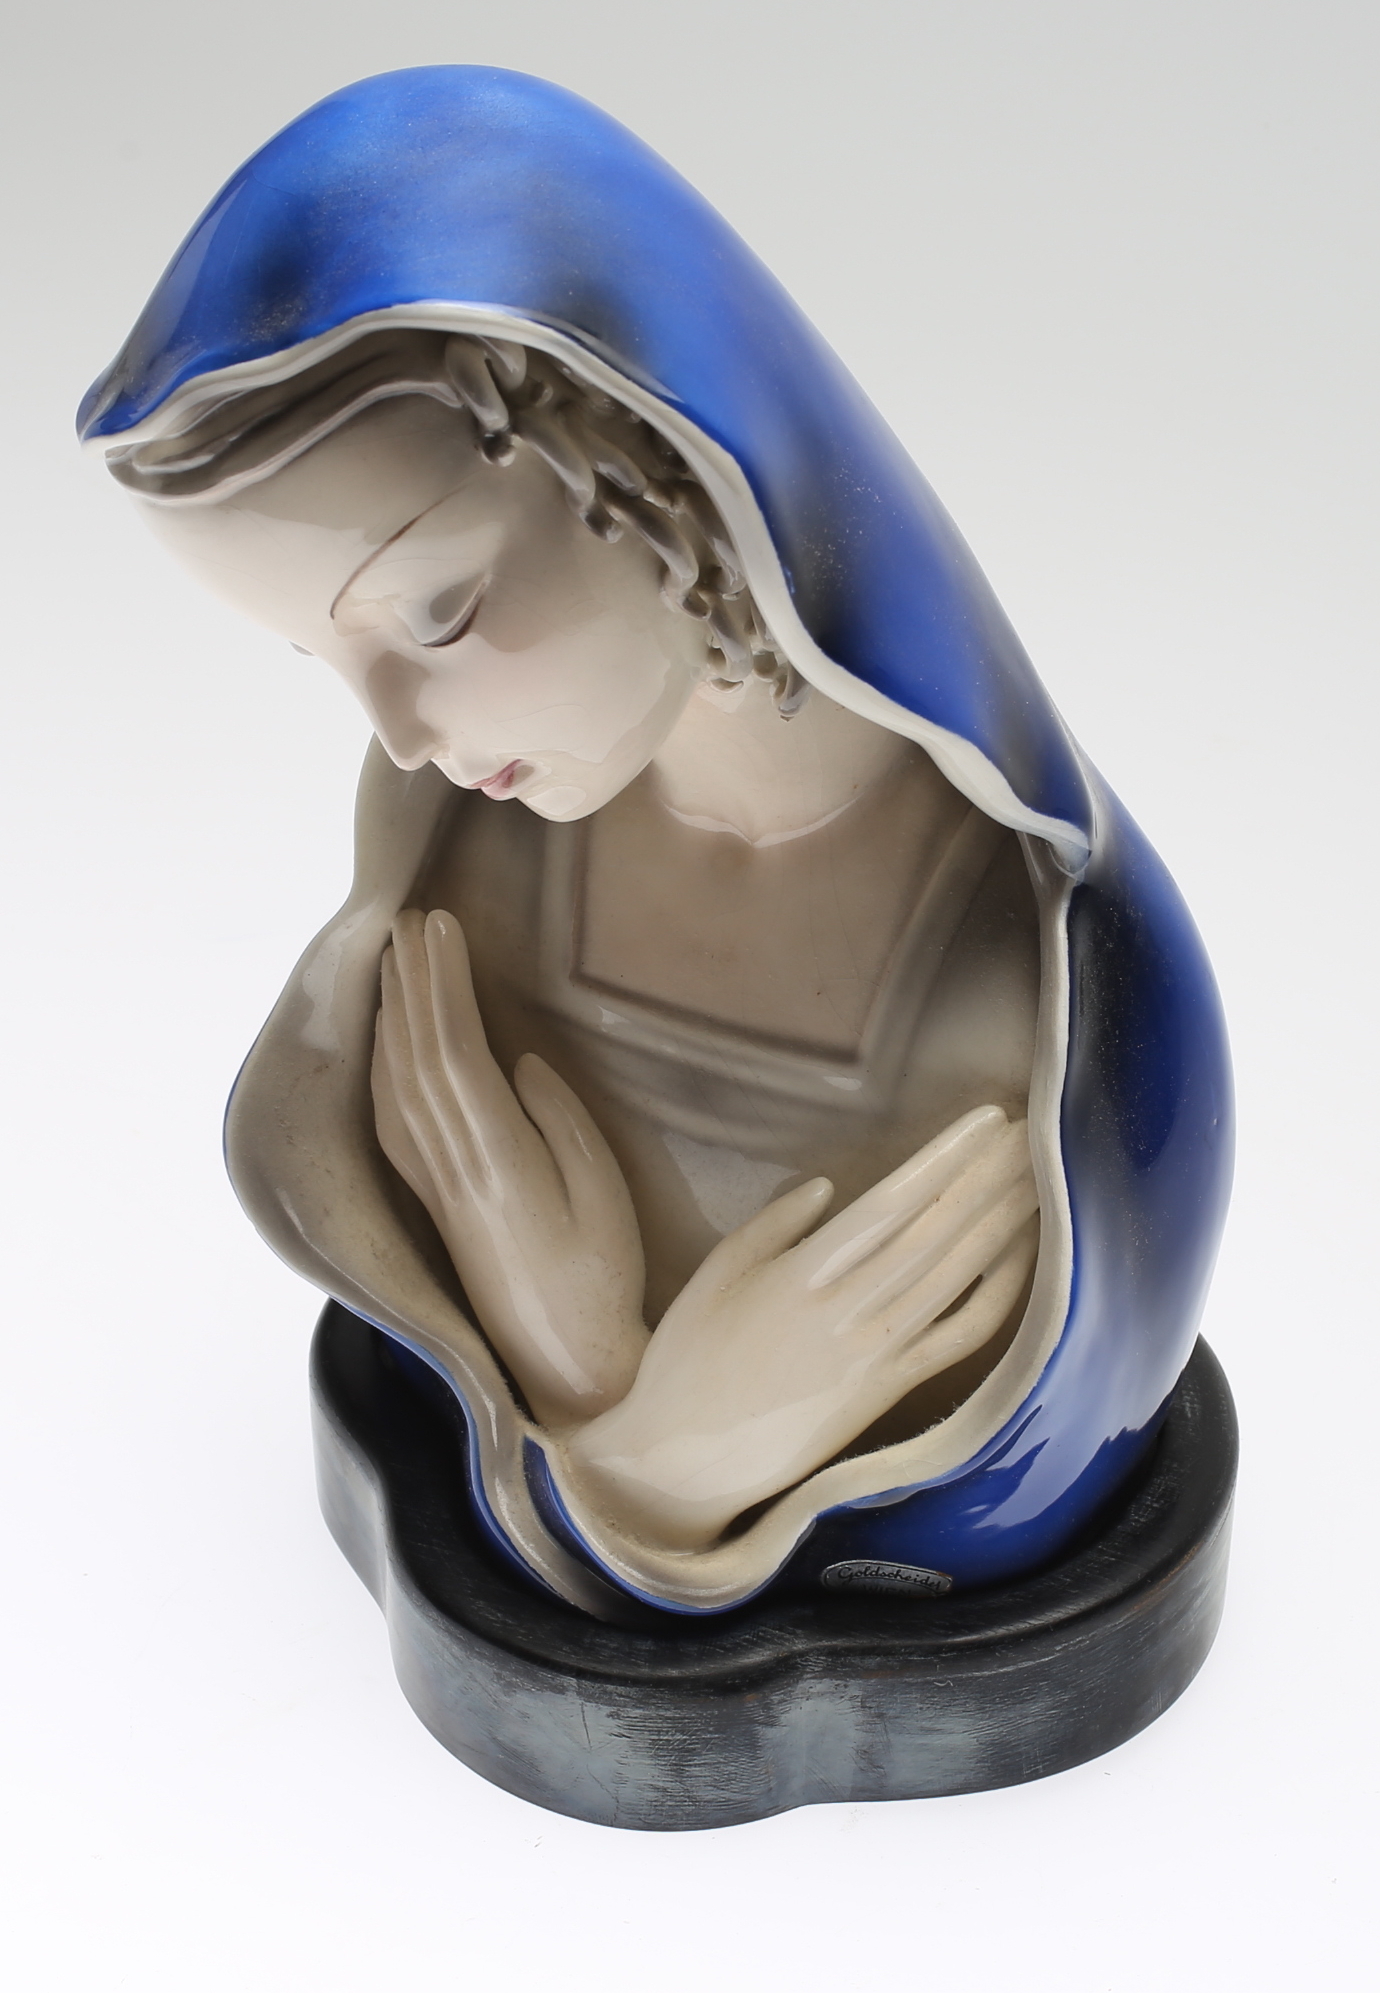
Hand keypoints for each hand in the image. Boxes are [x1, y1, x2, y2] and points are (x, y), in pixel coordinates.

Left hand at [372, 908, 648, 1424]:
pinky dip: (385, 1070)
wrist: (567, 1366)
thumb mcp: (602, 1193)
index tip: (441, 926)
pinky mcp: (435, 1206)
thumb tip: (513, 1064)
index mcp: (498, 1162)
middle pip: (417, 1059)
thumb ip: (556, 1122)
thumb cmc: (602, 1277)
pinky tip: (387, 1044)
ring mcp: (436, 1190)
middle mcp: (452, 1171)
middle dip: (412, 983)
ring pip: (398, 1086)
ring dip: (393, 1017)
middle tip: (408, 919)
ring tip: (392, 960)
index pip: (455, 1053)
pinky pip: (394, 1124)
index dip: (443, 985)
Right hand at [565, 1105, 1038, 1547]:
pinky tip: (1020, 1260)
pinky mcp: (890, 1392)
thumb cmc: (688, 1361)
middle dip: (989, 1177)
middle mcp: (850, 1313)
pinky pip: (957, 1338)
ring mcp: (877, 1355)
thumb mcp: (712, 1277)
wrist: (685, 1463)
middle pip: (937, 1232)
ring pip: (958, 1277)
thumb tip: (826, 1186)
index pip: (893, 1203)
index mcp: (802, 1277)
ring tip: (1037, 1178)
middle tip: (1031, 1132)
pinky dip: (996, 1297)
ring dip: (1003, 1224)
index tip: (986, 1119)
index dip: (946, 1159)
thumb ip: (770, 1226)